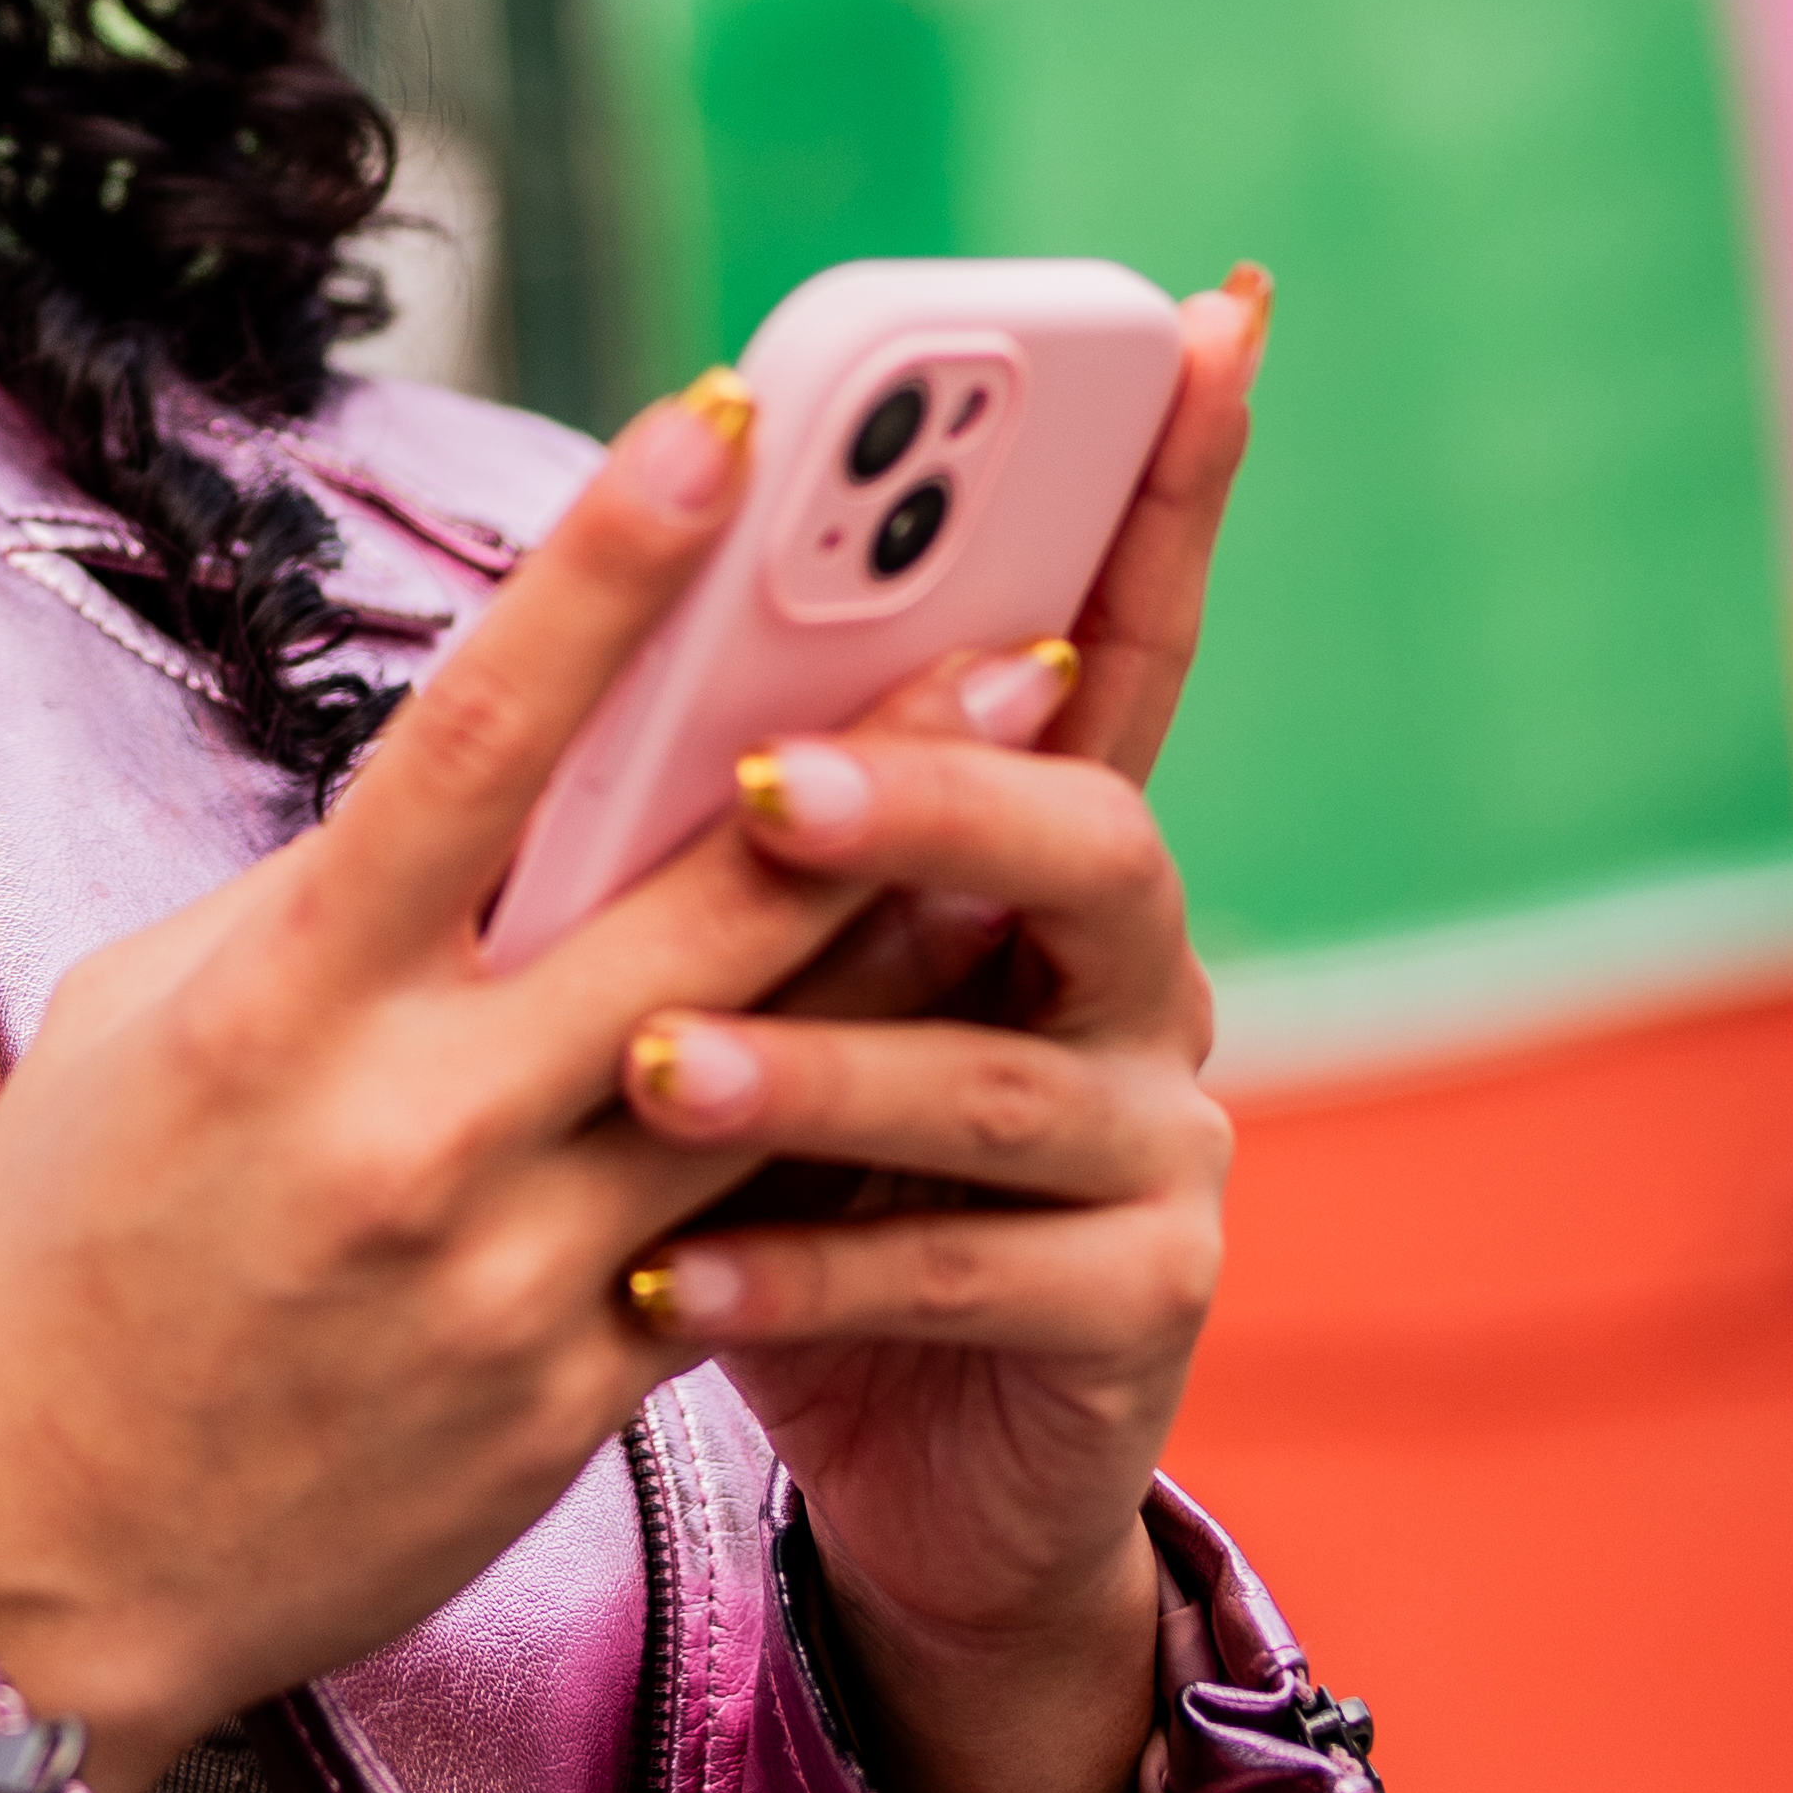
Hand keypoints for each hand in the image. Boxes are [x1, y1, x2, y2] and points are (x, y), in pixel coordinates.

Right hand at [0, 373, 917, 1769]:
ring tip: (1033, 819)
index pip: (469, 741)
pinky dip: (840, 1124)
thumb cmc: (70, 1255)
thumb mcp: (135, 1027)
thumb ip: (314, 912)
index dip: (602, 573)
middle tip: (1015, 637)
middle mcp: (409, 1122)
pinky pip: (745, 1233)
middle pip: (691, 905)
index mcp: (278, 1001)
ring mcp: (509, 1267)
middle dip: (865, 763)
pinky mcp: (577, 1391)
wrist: (42, 1566)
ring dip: (909, 930)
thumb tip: (475, 805)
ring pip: (767, 1065)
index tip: (714, 432)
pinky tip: (938, 1042)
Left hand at [618, 271, 1265, 1792]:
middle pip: (1092, 836)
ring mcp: (1156, 1147)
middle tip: (769, 786)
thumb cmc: (776, 1176)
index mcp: (1033, 860)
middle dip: (936, 796)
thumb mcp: (730, 981)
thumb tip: (593, 634)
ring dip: (821, 1066)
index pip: (1110, 642)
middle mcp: (1129, 978)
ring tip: (649, 1068)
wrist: (888, 1471)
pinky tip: (667, 1293)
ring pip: (1009, 1078)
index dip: (1168, 488)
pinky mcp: (1138, 1317)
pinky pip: (980, 1277)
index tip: (1200, 321)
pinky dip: (812, 1282)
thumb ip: (716, 839)